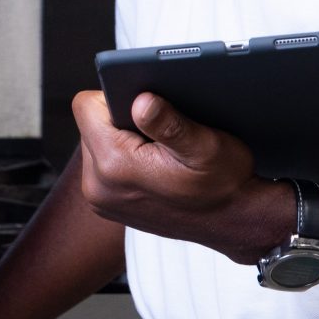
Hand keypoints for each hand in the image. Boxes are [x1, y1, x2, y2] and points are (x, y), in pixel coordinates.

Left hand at [71, 89, 291, 263]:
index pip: (86, 106)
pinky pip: (104, 164)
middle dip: (120, 120)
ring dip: (121, 140)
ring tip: (157, 151)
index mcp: (114, 166)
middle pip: (90, 123)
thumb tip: (141, 101)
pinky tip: (153, 165)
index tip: (144, 108)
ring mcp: (100, 197)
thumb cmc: (224, 185)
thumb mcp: (205, 146)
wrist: (232, 223)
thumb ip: (169, 123)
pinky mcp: (107, 203)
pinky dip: (124, 159)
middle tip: (157, 135)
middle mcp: (97, 185)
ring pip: (96, 142)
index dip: (115, 95)